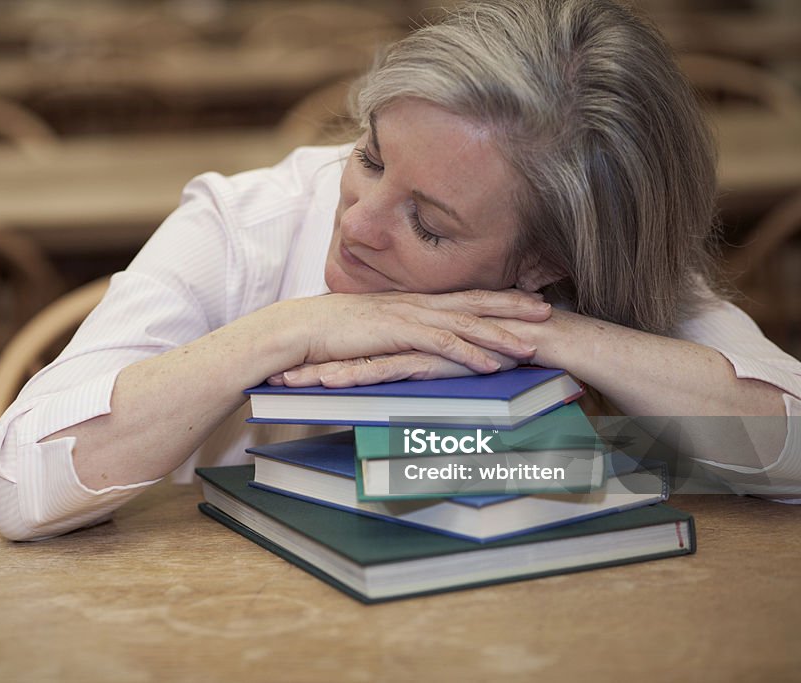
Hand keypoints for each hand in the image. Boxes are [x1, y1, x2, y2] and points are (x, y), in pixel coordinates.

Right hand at [267, 288, 549, 382]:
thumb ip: (392, 334)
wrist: (295, 330)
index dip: (496, 297)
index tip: (526, 299)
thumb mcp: (368, 331)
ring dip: (500, 334)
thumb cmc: (325, 334)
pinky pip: (440, 343)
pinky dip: (469, 352)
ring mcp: (405, 316)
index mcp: (408, 301)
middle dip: (513, 305)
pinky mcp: (394, 333)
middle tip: (550, 309)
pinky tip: (492, 364)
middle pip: (472, 302)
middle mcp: (412, 303)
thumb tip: (408, 345)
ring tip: (533, 344)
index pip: (461, 297)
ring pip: (464, 323)